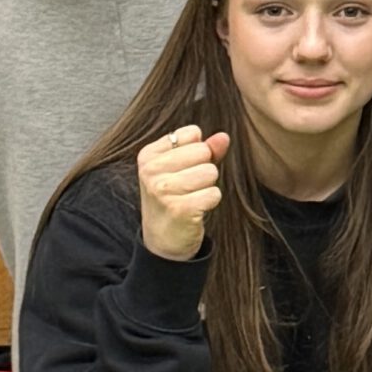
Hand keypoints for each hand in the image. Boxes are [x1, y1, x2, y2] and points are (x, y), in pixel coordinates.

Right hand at [136, 125, 227, 261]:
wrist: (163, 238)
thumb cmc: (175, 196)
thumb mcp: (183, 168)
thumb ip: (205, 149)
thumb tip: (223, 137)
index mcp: (148, 155)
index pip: (192, 132)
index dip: (198, 150)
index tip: (182, 169)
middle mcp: (150, 170)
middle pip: (203, 151)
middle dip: (204, 168)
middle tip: (188, 187)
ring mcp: (162, 189)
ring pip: (210, 171)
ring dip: (207, 186)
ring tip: (190, 197)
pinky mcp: (179, 208)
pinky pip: (214, 193)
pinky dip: (210, 202)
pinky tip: (194, 209)